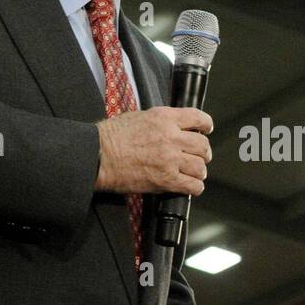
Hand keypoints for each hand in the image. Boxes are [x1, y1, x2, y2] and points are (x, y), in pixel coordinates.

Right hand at [94, 106, 212, 195]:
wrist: (98, 155)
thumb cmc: (111, 136)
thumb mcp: (139, 117)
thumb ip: (161, 121)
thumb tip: (175, 128)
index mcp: (164, 118)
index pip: (198, 118)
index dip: (206, 125)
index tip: (206, 130)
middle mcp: (171, 137)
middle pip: (203, 145)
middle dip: (203, 152)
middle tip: (198, 157)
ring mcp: (170, 159)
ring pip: (201, 167)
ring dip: (198, 171)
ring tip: (191, 173)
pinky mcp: (166, 179)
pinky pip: (193, 186)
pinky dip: (194, 187)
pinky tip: (187, 185)